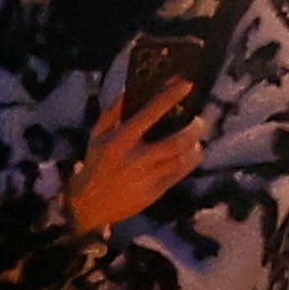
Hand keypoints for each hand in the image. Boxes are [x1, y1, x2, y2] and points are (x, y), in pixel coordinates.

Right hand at [63, 82, 210, 236]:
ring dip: (195, 146)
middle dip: (194, 128)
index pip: (150, 113)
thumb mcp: (97, 134)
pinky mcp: (155, 192)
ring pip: (183, 160)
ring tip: (195, 138)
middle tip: (198, 121)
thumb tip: (131, 89)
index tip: (186, 85)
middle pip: (177, 142)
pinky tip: (188, 154)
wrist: (89, 204)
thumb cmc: (96, 163)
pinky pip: (180, 175)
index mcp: (121, 140)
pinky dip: (189, 162)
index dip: (170, 97)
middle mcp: (137, 159)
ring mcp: (147, 177)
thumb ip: (114, 111)